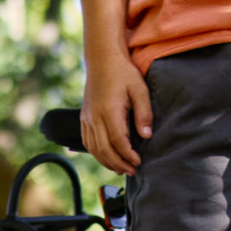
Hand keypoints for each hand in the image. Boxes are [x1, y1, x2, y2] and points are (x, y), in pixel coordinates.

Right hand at [81, 57, 151, 175]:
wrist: (102, 59)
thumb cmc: (123, 73)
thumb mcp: (140, 89)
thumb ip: (144, 113)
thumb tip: (146, 136)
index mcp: (109, 110)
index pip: (117, 141)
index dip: (127, 155)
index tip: (139, 162)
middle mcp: (94, 117)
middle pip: (104, 149)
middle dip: (118, 163)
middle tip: (132, 171)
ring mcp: (87, 117)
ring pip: (93, 148)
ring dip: (106, 161)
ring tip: (121, 169)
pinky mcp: (84, 117)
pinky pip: (87, 141)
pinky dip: (96, 153)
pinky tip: (106, 158)